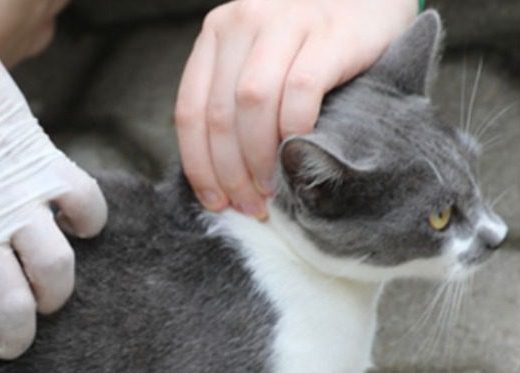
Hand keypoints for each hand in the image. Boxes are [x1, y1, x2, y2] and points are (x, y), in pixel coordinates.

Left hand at [0, 0, 106, 372]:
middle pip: (13, 312)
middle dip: (10, 343)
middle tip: (1, 345)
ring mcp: (17, 197)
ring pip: (57, 271)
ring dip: (53, 297)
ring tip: (39, 299)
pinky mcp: (44, 160)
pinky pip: (87, 205)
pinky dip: (87, 224)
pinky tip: (71, 231)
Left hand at [175, 0, 416, 217]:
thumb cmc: (315, 41)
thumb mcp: (262, 57)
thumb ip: (235, 97)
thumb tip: (220, 176)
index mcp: (217, 32)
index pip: (189, 110)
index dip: (198, 165)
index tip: (214, 201)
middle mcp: (243, 20)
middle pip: (218, 114)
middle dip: (229, 172)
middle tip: (249, 205)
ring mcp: (286, 21)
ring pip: (252, 104)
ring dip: (258, 158)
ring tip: (271, 189)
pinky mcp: (329, 32)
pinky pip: (300, 93)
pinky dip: (294, 131)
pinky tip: (298, 155)